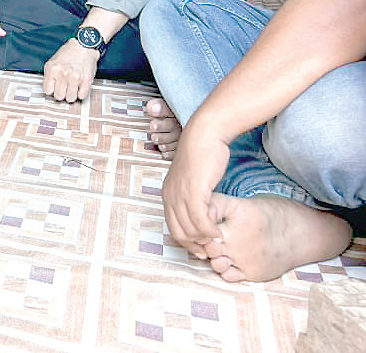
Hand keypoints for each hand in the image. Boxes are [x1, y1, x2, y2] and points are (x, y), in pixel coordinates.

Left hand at [42, 38, 98, 101]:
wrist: (83, 46)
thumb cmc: (68, 54)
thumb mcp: (53, 61)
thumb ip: (49, 76)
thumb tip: (49, 90)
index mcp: (53, 69)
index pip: (47, 91)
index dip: (51, 89)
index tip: (54, 87)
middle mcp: (63, 74)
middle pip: (59, 96)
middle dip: (61, 93)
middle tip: (64, 87)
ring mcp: (76, 78)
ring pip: (70, 98)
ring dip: (71, 94)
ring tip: (71, 87)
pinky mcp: (87, 80)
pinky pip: (81, 96)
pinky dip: (80, 93)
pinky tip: (79, 86)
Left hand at [161, 119, 229, 257]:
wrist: (205, 135)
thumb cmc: (203, 155)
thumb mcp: (193, 179)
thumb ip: (193, 195)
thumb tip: (200, 212)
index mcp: (167, 193)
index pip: (172, 227)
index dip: (186, 241)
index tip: (200, 248)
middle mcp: (169, 196)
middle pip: (179, 232)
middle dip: (194, 245)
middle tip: (210, 249)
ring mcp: (179, 194)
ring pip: (190, 229)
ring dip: (204, 239)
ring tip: (217, 239)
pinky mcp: (193, 191)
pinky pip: (200, 220)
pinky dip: (209, 230)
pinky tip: (218, 231)